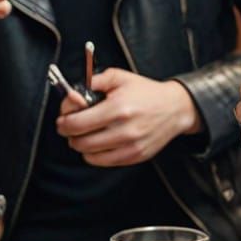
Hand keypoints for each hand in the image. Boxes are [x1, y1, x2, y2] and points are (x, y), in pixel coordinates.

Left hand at [56, 70, 202, 166]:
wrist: (176, 108)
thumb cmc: (148, 93)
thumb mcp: (121, 78)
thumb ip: (94, 81)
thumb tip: (72, 93)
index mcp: (118, 108)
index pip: (75, 124)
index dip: (64, 121)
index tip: (65, 117)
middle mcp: (124, 130)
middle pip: (78, 142)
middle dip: (70, 133)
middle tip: (75, 125)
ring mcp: (130, 146)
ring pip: (88, 155)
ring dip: (82, 144)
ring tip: (89, 133)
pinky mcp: (135, 156)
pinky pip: (102, 162)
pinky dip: (96, 154)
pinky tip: (102, 142)